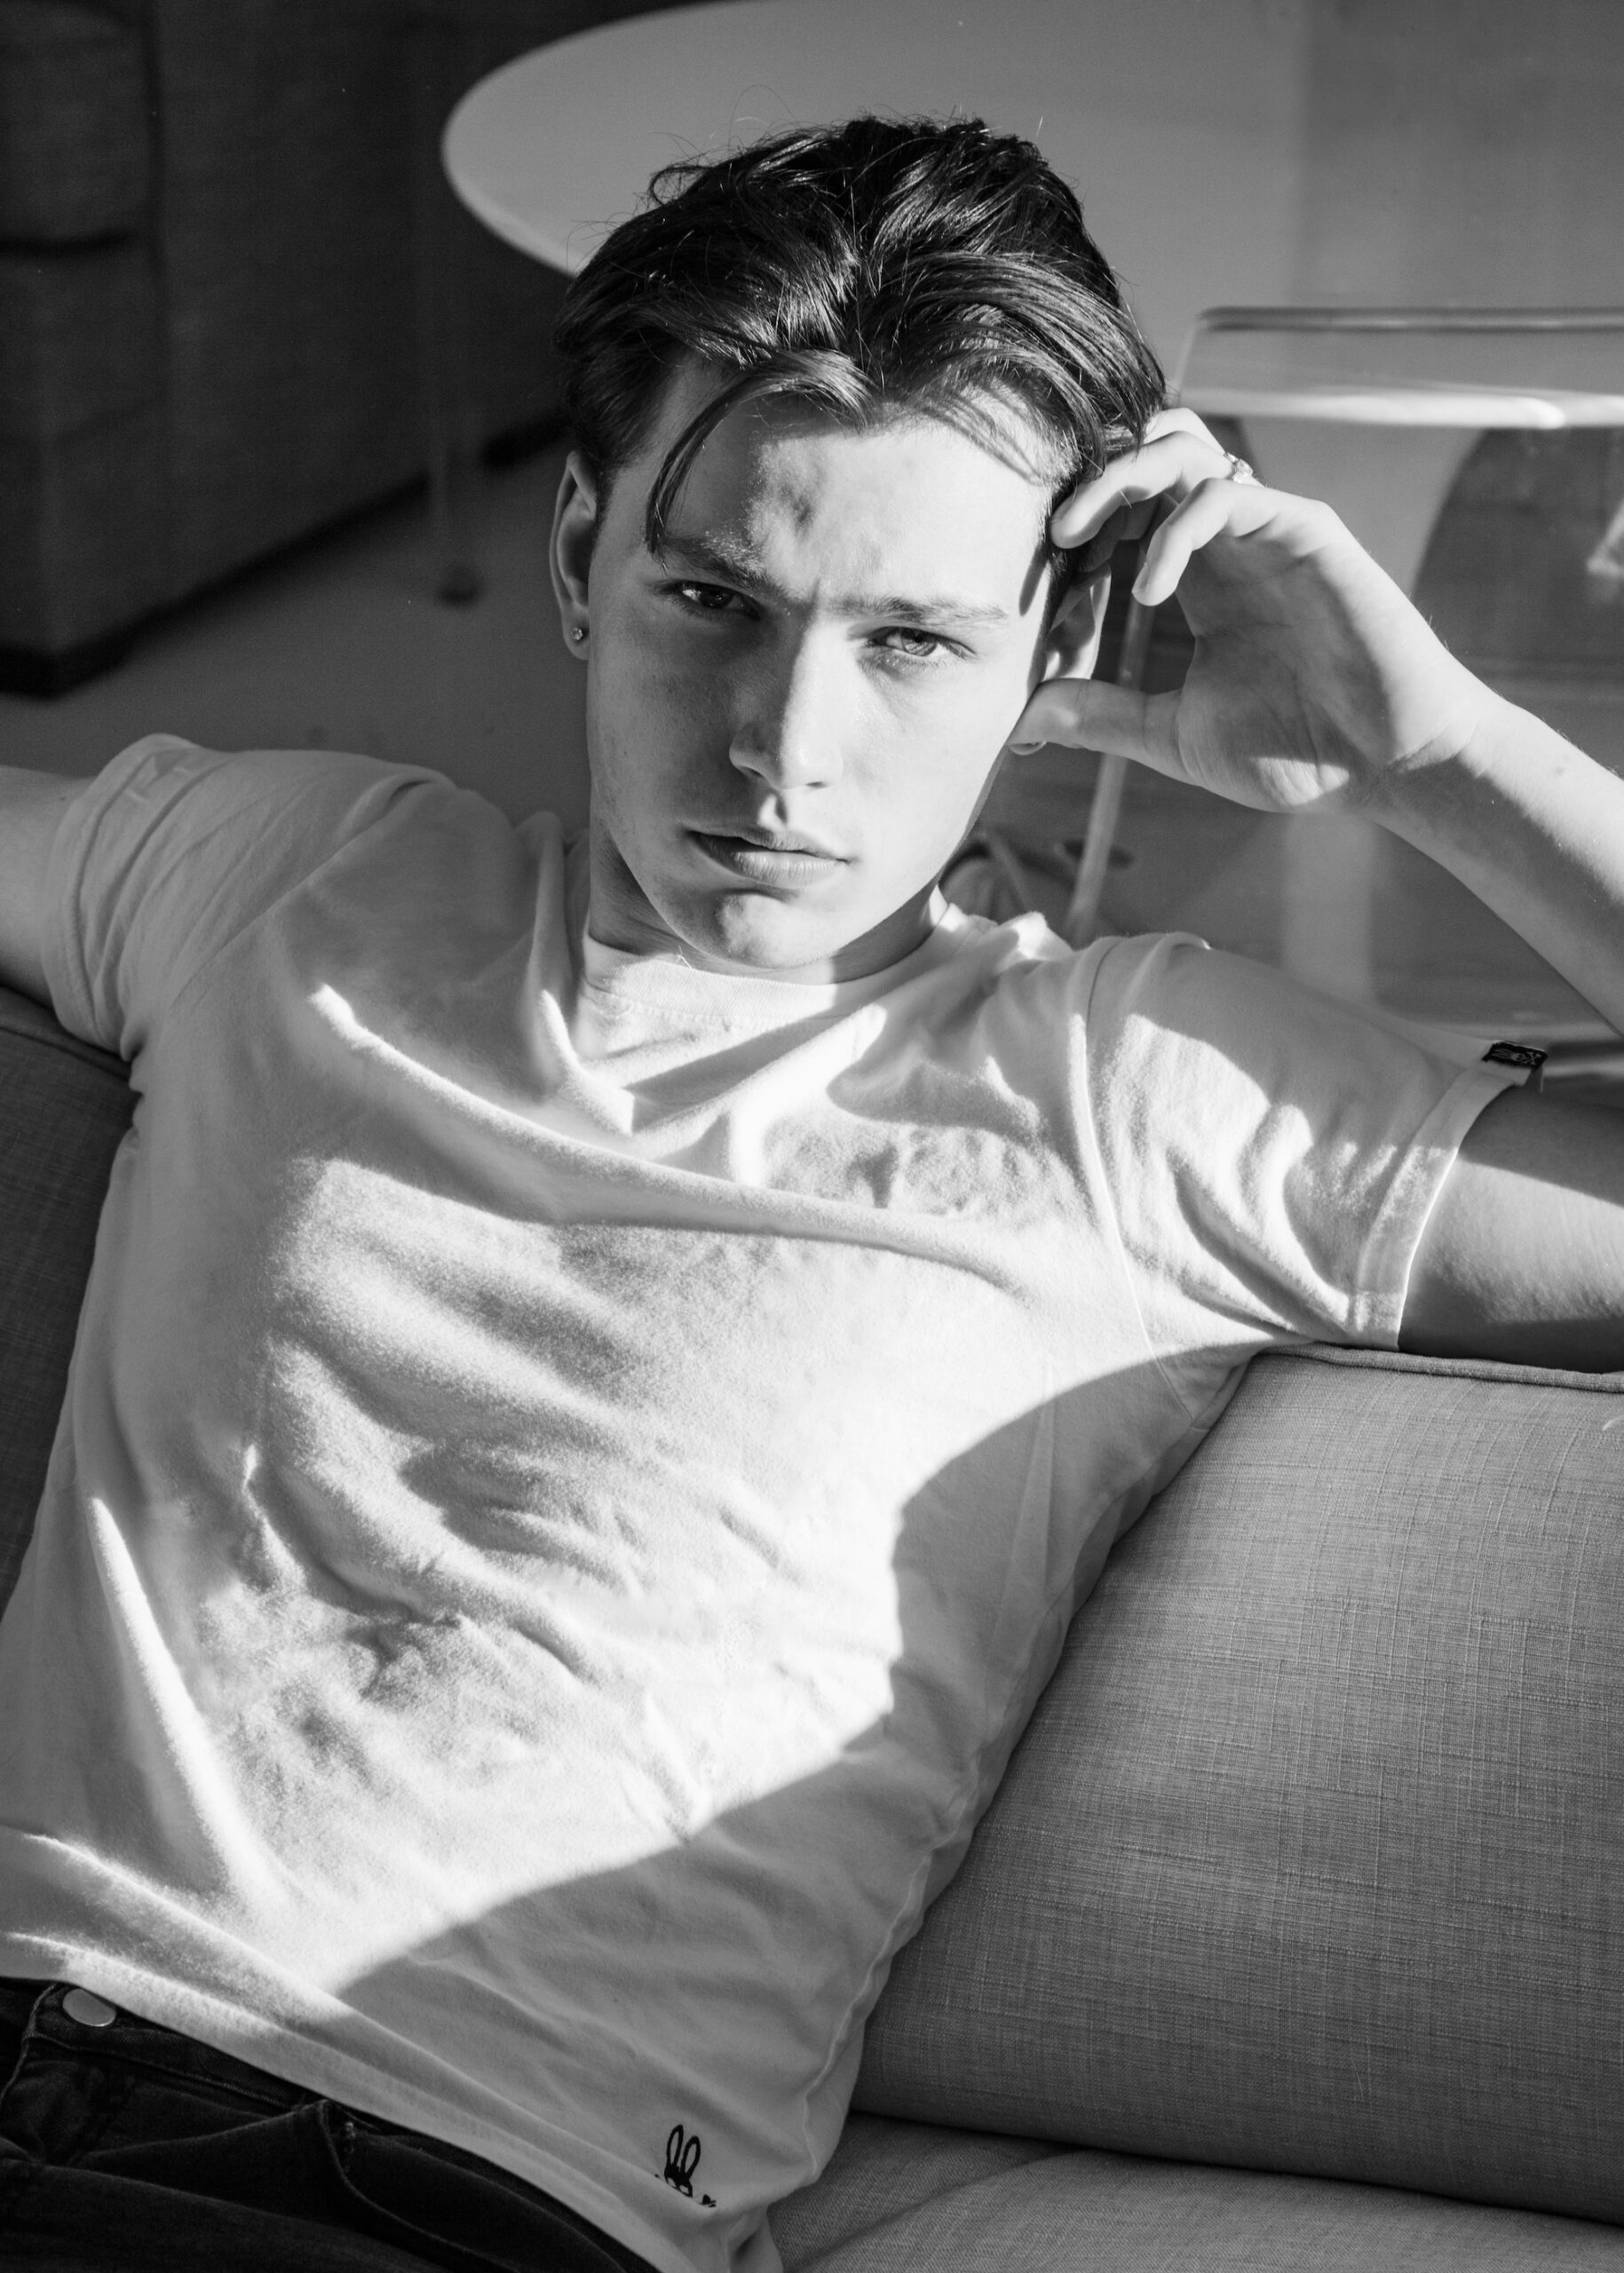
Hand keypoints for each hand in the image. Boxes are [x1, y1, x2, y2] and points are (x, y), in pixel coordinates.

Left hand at [1011, 409, 1489, 817]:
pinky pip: (1225, 494)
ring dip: (1121, 477)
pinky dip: (1173, 532)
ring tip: (1078, 537)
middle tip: (1048, 536)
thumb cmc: (1298, 753)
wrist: (1392, 765)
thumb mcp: (1175, 736)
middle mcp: (1230, 541)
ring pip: (1183, 448)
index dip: (1076, 532)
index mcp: (1199, 576)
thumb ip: (1104, 716)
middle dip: (1087, 481)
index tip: (1035, 583)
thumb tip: (1021, 716)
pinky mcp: (1306, 529)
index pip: (1123, 511)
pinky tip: (1149, 592)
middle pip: (1147, 456)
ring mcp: (1267, 529)